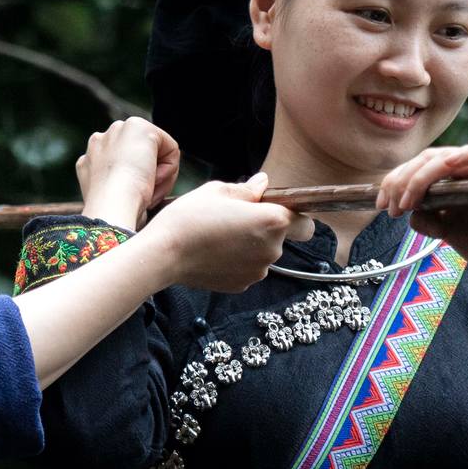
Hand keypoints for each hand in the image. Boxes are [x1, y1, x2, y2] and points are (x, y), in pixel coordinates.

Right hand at [77, 117, 180, 229]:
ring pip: (157, 154)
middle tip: (144, 198)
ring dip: (160, 175)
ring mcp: (117, 131)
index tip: (135, 202)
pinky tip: (153, 181)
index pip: (128, 167)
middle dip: (149, 177)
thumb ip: (119, 185)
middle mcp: (100, 140)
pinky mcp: (138, 127)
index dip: (138, 186)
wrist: (110, 208)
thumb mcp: (112, 200)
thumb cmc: (114, 216)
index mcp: (90, 159)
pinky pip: (171, 149)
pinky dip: (169, 169)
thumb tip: (141, 190)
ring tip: (148, 191)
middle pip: (142, 158)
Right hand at [142, 173, 292, 292]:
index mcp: (272, 222)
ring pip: (265, 253)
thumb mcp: (218, 191)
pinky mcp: (242, 285)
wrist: (163, 255)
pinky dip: (239, 261)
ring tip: (222, 235)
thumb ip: (248, 189)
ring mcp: (258, 271)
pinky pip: (249, 268)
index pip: (304, 222)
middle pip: (283, 238)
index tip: (274, 209)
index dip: (292, 214)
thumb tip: (263, 183)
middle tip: (238, 218)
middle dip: (268, 228)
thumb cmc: (190, 218)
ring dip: (252, 245)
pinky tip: (215, 252)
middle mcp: (272, 250)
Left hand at [377, 143, 467, 288]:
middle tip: (389, 206)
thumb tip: (408, 209)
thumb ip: (424, 216)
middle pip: (431, 158)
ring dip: (423, 175)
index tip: (380, 202)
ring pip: (451, 156)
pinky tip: (446, 165)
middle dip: (403, 179)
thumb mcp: (443, 229)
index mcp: (457, 176)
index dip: (397, 179)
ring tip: (407, 200)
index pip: (422, 165)